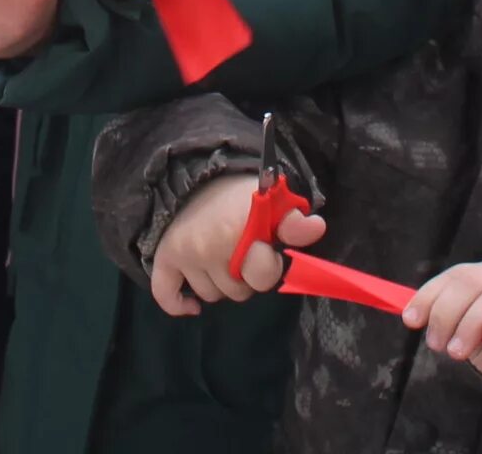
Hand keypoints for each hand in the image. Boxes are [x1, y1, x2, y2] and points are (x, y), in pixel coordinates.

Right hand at [147, 173, 327, 317]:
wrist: (200, 174)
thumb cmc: (243, 193)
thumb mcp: (274, 201)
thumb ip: (294, 220)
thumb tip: (316, 228)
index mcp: (239, 230)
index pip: (262, 276)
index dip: (269, 267)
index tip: (267, 251)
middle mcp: (209, 246)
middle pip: (238, 292)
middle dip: (246, 278)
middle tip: (245, 255)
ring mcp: (185, 254)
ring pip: (211, 295)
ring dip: (220, 283)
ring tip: (224, 259)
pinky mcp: (165, 257)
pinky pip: (165, 293)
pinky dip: (179, 304)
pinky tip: (193, 306)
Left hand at [407, 258, 481, 394]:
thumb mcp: (471, 334)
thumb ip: (450, 322)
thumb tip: (414, 317)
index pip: (452, 277)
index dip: (428, 296)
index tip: (411, 320)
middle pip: (469, 282)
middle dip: (446, 313)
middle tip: (437, 345)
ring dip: (470, 323)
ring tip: (457, 351)